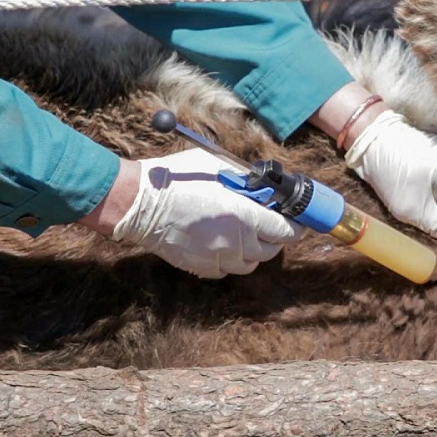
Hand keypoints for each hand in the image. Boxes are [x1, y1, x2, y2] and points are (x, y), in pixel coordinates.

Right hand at [100, 149, 303, 277]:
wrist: (139, 202)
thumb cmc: (177, 179)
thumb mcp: (218, 167)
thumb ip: (245, 179)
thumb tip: (263, 186)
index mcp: (243, 216)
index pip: (284, 230)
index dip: (295, 226)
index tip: (298, 221)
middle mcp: (234, 242)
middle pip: (270, 250)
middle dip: (275, 237)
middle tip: (271, 224)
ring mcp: (216, 257)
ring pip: (250, 264)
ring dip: (254, 251)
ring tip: (247, 234)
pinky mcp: (200, 267)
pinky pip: (226, 270)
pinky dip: (231, 260)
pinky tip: (225, 244)